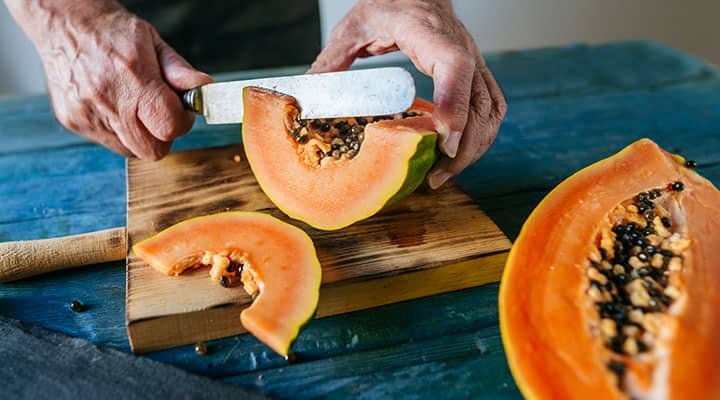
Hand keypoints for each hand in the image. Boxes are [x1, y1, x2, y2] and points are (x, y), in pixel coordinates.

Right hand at [5, 0, 212, 158]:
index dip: (182, 123)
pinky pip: (108, 142)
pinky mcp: (73, 121)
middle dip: (162, 135)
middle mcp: (107, 100)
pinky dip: (118, 130)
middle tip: (159, 113)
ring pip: (130, 150)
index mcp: (133, 78)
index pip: (169, 127)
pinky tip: (114, 105)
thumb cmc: (112, 32)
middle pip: (151, 149)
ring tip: (133, 105)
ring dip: (140, 134)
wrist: (64, 23)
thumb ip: (180, 71)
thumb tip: (204, 89)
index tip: (181, 110)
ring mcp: (88, 115)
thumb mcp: (153, 42)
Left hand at [308, 0, 505, 187]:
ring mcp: (474, 61)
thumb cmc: (388, 4)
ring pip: (490, 110)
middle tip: (435, 176)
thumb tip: (308, 95)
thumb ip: (332, 60)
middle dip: (463, 146)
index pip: (454, 66)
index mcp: (428, 32)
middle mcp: (460, 47)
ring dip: (474, 147)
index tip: (443, 140)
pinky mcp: (477, 74)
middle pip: (478, 101)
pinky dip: (481, 136)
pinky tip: (458, 155)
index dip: (453, 105)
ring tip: (444, 173)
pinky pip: (491, 108)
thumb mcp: (353, 27)